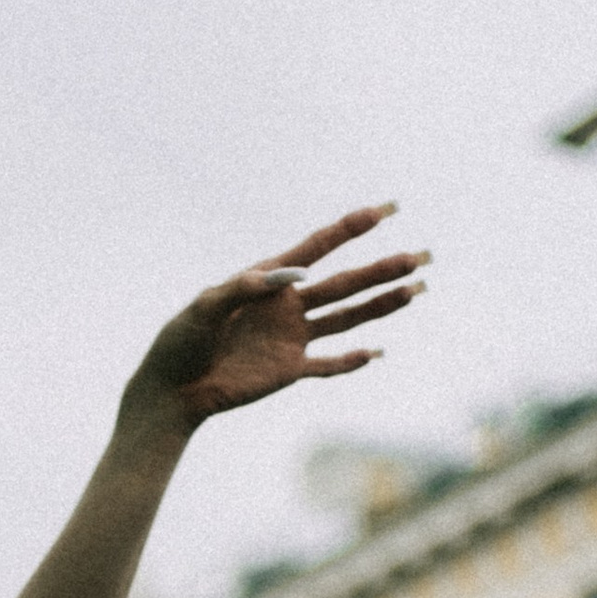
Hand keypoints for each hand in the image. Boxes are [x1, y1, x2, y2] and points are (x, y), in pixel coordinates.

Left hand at [123, 210, 427, 431]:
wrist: (173, 387)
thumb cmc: (181, 340)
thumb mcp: (204, 307)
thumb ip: (242, 288)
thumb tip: (287, 277)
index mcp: (270, 278)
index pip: (319, 247)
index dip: (352, 227)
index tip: (387, 210)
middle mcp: (289, 304)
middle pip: (346, 282)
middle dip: (385, 269)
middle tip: (423, 256)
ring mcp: (293, 337)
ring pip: (347, 318)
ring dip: (382, 305)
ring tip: (417, 290)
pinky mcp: (290, 369)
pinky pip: (327, 365)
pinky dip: (351, 362)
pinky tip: (377, 352)